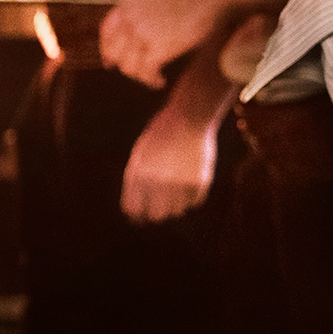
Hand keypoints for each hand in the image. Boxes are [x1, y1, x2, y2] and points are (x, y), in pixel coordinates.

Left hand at [99, 0, 233, 88]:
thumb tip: (143, 29)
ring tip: (153, 77)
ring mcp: (142, 32)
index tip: (110, 60)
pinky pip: (146, 72)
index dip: (106, 49)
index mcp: (128, 0)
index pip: (106, 30)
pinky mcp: (159, 47)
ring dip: (140, 75)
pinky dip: (152, 80)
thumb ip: (143, 9)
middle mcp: (129, 16)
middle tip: (135, 72)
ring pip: (128, 65)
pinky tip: (160, 80)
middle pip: (114, 51)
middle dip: (123, 65)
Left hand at [120, 94, 221, 222]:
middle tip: (161, 202)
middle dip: (157, 211)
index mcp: (137, 174)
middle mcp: (157, 182)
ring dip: (176, 203)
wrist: (190, 116)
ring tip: (177, 183)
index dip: (136, 214)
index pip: (133, 211)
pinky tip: (190, 177)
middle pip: (156, 216)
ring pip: (177, 211)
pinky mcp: (199, 183)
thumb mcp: (140, 154)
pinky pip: (194, 202)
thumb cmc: (162, 134)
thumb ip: (137, 181)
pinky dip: (192, 195)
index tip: (141, 212)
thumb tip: (134, 212)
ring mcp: (179, 184)